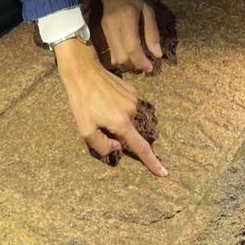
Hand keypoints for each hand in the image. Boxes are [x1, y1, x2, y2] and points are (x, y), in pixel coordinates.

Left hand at [55, 39, 167, 176]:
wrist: (84, 72)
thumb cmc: (82, 102)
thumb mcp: (85, 129)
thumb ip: (102, 145)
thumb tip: (118, 146)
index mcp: (121, 122)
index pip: (140, 147)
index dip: (151, 161)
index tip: (163, 172)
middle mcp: (132, 110)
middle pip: (128, 131)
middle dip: (116, 131)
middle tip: (98, 120)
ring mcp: (133, 98)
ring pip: (128, 118)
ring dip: (117, 118)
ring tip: (100, 107)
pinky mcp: (132, 90)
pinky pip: (128, 106)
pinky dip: (119, 107)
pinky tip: (106, 98)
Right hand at [100, 0, 161, 72]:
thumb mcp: (148, 10)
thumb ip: (152, 33)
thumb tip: (157, 55)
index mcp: (127, 18)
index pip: (132, 46)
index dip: (141, 61)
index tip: (150, 68)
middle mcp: (113, 27)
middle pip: (121, 57)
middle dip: (134, 65)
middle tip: (145, 65)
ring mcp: (104, 31)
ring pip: (114, 58)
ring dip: (127, 64)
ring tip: (137, 61)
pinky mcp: (101, 35)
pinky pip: (110, 54)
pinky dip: (120, 59)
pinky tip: (128, 55)